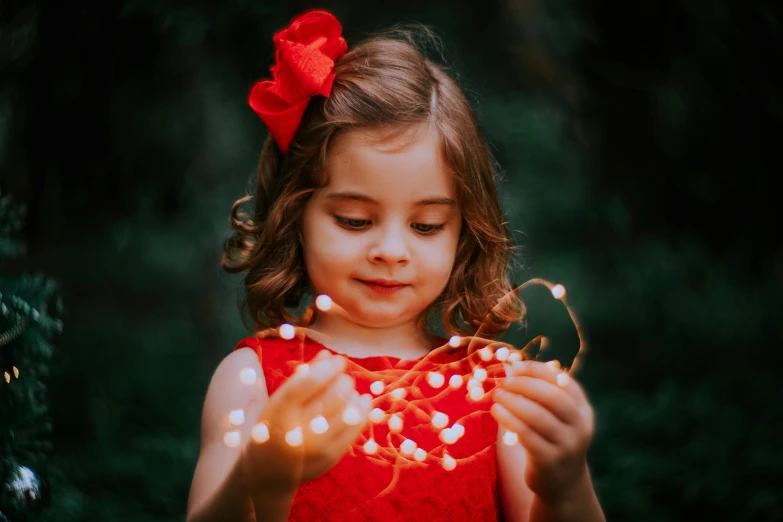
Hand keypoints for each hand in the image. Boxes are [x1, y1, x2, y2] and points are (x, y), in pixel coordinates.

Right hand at [241, 350, 372, 494]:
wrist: (267, 472)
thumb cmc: (274, 425)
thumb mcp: (279, 400)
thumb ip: (301, 377)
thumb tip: (328, 354)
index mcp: (277, 412)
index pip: (307, 382)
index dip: (328, 368)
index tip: (339, 360)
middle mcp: (295, 431)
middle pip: (333, 396)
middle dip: (343, 380)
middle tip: (344, 377)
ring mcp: (314, 447)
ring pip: (347, 411)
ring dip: (352, 394)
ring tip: (347, 391)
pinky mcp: (330, 457)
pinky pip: (354, 428)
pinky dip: (361, 410)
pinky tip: (361, 401)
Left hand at [491, 360, 594, 503]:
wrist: (562, 483)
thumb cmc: (551, 439)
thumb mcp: (554, 417)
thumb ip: (539, 394)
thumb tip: (511, 366)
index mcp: (583, 410)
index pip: (563, 382)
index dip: (539, 370)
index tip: (516, 366)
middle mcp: (580, 427)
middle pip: (553, 397)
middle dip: (525, 384)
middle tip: (504, 382)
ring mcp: (567, 445)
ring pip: (537, 416)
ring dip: (513, 401)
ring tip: (497, 395)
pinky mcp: (549, 461)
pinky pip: (526, 435)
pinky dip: (509, 419)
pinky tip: (496, 411)